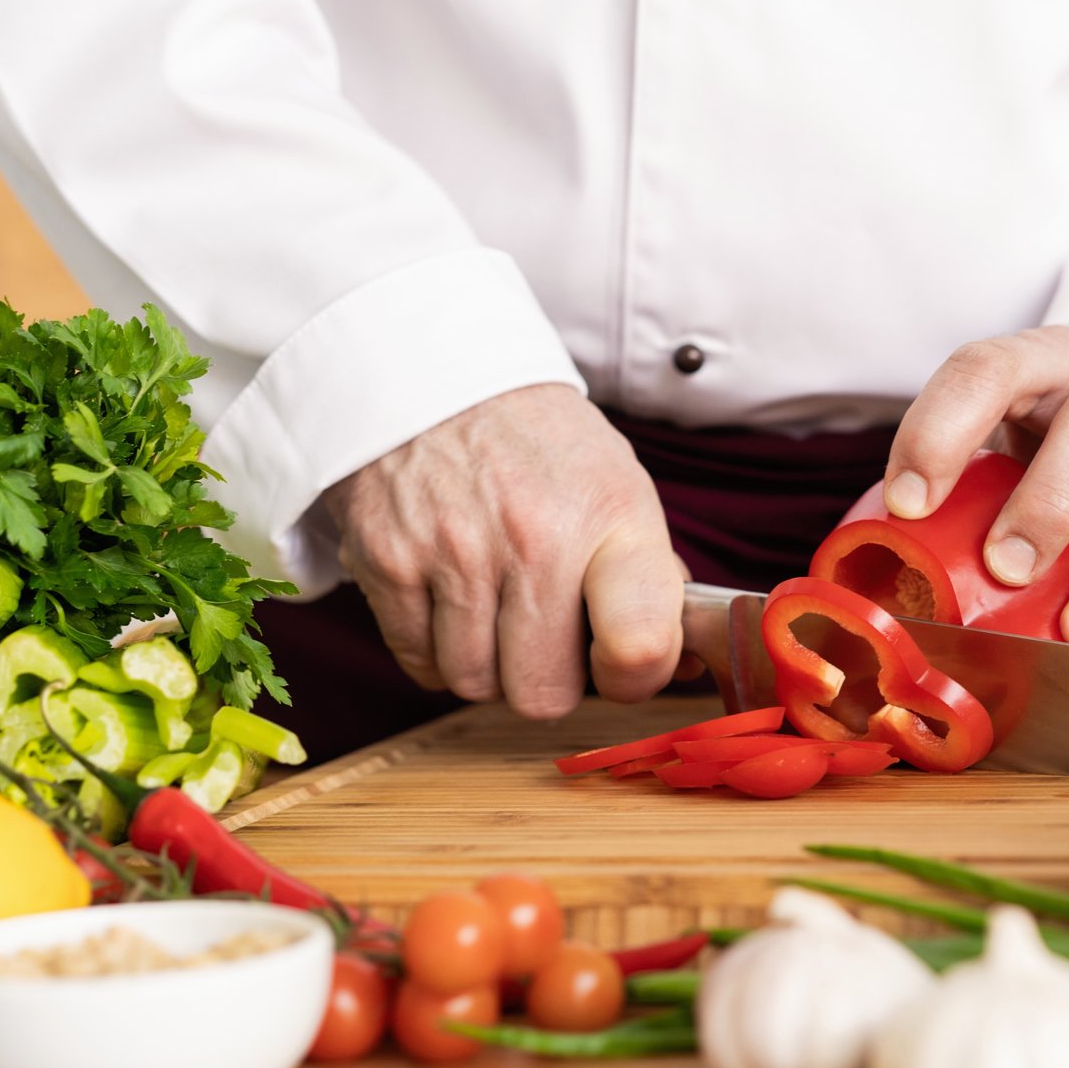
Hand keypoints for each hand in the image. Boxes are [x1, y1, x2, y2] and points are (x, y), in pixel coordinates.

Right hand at [323, 384, 684, 718]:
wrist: (433, 371)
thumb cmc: (538, 445)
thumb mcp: (616, 485)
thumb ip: (648, 577)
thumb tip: (680, 665)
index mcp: (609, 516)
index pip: (638, 647)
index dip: (632, 678)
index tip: (617, 661)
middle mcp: (534, 537)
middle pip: (543, 695)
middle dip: (545, 677)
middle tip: (542, 633)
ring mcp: (454, 552)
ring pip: (475, 685)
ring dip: (486, 663)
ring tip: (491, 604)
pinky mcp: (388, 561)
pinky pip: (420, 664)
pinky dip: (435, 649)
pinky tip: (448, 600)